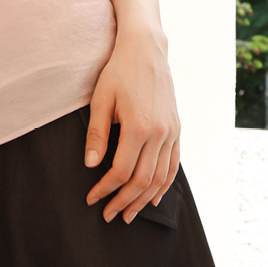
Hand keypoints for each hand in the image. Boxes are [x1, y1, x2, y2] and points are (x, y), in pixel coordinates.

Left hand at [84, 26, 180, 221]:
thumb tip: (90, 165)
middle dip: (124, 201)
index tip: (92, 198)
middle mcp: (159, 133)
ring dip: (144, 199)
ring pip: (161, 177)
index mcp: (138, 126)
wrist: (147, 50)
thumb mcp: (100, 100)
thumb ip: (97, 134)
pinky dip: (164, 185)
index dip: (105, 189)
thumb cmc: (119, 72)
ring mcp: (172, 132)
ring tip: (129, 214)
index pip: (121, 171)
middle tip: (109, 216)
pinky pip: (174, 164)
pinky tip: (154, 198)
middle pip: (143, 180)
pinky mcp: (177, 129)